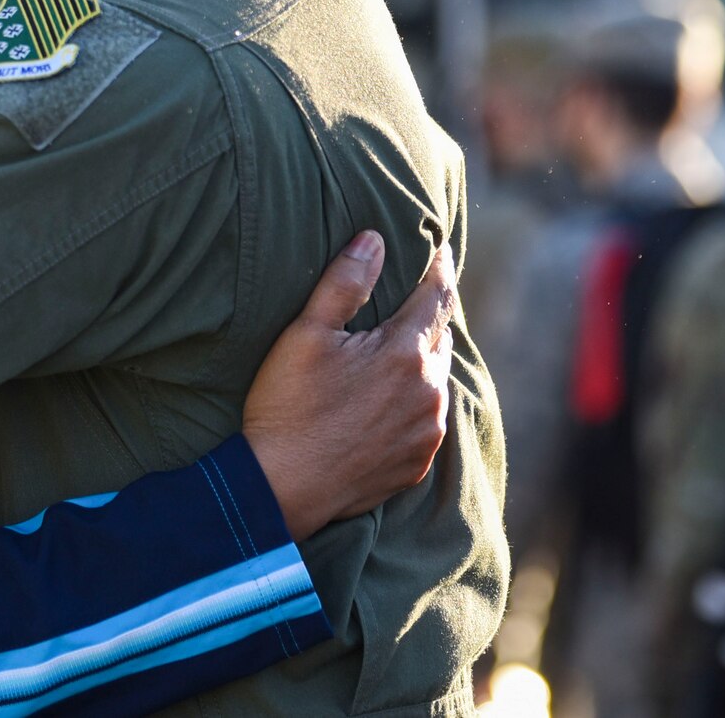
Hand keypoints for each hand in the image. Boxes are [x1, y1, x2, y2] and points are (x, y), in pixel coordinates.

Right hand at [243, 232, 455, 540]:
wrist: (282, 486)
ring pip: (435, 380)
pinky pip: (427, 419)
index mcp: (404, 353)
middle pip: (439, 338)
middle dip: (426, 317)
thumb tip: (374, 238)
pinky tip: (383, 403)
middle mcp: (429, 391)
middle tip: (406, 302)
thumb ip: (344, 283)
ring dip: (419, 362)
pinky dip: (412, 403)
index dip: (439, 268)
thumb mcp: (305, 335)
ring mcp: (428, 431)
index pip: (436, 296)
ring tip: (391, 355)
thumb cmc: (287, 406)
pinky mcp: (418, 461)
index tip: (441, 249)